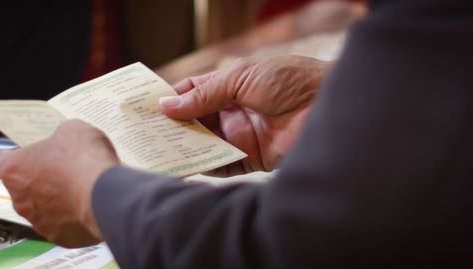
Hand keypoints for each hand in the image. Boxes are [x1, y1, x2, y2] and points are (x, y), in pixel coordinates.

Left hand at [0, 120, 118, 246]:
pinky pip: (62, 224)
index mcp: (14, 170)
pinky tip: (87, 204)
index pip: (0, 161)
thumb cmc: (85, 162)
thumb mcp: (72, 130)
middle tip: (63, 168)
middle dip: (40, 178)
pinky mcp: (59, 236)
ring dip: (55, 198)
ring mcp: (39, 221)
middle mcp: (20, 200)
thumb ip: (59, 136)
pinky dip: (71, 216)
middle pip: (23, 186)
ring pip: (42, 208)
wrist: (107, 195)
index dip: (16, 155)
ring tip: (80, 187)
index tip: (29, 153)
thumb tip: (64, 141)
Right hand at [159, 56, 330, 175]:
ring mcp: (240, 135)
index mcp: (230, 86)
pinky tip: (183, 165)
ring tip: (156, 151)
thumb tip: (167, 105)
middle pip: (193, 120)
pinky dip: (202, 165)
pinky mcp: (250, 158)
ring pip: (202, 143)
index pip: (192, 92)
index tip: (144, 107)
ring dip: (182, 147)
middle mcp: (232, 111)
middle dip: (171, 126)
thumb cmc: (291, 80)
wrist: (329, 106)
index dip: (169, 98)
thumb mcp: (241, 78)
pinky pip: (220, 164)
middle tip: (144, 134)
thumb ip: (204, 95)